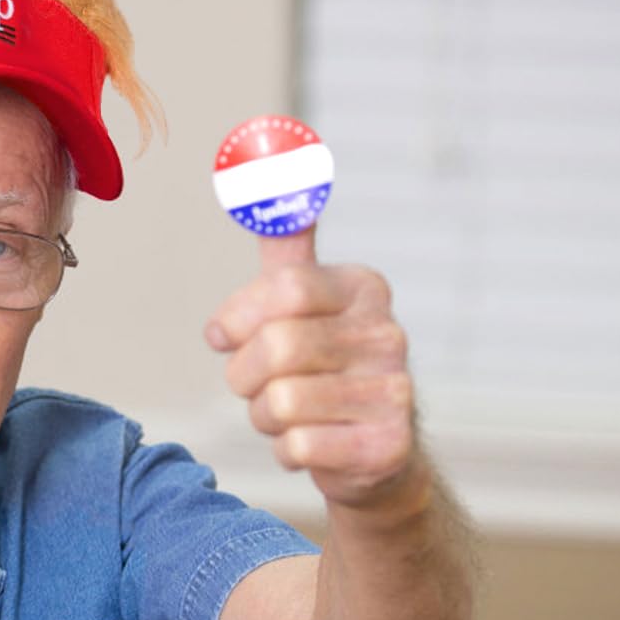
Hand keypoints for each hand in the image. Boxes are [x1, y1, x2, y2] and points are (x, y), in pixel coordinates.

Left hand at [205, 227, 420, 509]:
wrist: (375, 456)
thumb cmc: (320, 371)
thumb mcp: (301, 304)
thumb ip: (283, 246)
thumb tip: (267, 163)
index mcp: (362, 288)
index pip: (282, 287)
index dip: (239, 317)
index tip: (224, 335)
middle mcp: (388, 333)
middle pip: (275, 348)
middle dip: (243, 377)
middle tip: (256, 386)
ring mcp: (395, 390)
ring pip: (280, 403)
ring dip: (265, 417)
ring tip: (289, 416)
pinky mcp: (388, 445)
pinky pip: (297, 446)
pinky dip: (288, 452)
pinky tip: (312, 445)